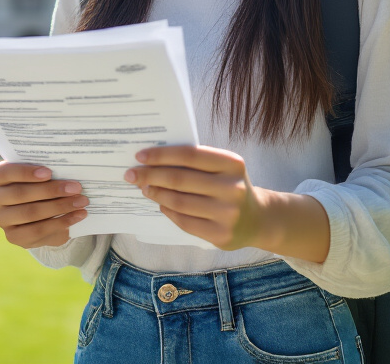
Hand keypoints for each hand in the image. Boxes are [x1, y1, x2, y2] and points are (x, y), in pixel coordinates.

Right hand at [0, 162, 88, 248]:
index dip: (25, 172)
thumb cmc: (41, 184)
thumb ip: (47, 171)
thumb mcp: (41, 175)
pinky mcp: (13, 236)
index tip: (49, 173)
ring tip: (81, 202)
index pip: (5, 172)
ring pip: (31, 213)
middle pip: (20, 193)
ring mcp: (2, 219)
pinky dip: (61, 222)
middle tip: (76, 188)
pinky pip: (38, 230)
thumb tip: (69, 170)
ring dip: (60, 206)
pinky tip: (77, 216)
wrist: (40, 212)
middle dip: (51, 190)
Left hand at [125, 145, 263, 250]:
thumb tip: (152, 160)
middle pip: (179, 179)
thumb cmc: (230, 185)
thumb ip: (194, 161)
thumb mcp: (222, 167)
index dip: (161, 155)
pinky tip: (161, 204)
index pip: (189, 155)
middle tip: (132, 174)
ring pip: (178, 201)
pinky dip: (167, 210)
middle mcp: (232, 188)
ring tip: (145, 188)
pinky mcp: (221, 235)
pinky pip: (184, 221)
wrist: (258, 219)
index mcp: (232, 163)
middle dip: (150, 175)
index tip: (139, 156)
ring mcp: (228, 214)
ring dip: (156, 193)